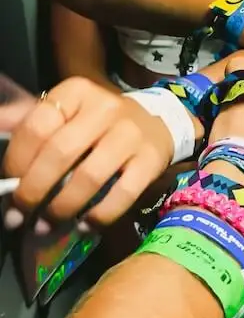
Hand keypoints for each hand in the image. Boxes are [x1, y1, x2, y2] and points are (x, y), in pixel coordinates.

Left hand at [2, 77, 173, 229]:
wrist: (155, 124)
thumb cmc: (99, 122)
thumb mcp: (66, 110)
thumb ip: (29, 118)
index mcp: (77, 92)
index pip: (37, 127)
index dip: (17, 162)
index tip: (8, 187)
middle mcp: (106, 109)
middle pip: (60, 154)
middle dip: (34, 191)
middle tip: (20, 215)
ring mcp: (131, 135)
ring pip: (90, 177)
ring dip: (63, 208)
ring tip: (46, 225)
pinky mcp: (151, 160)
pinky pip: (123, 193)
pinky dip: (101, 215)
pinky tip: (85, 226)